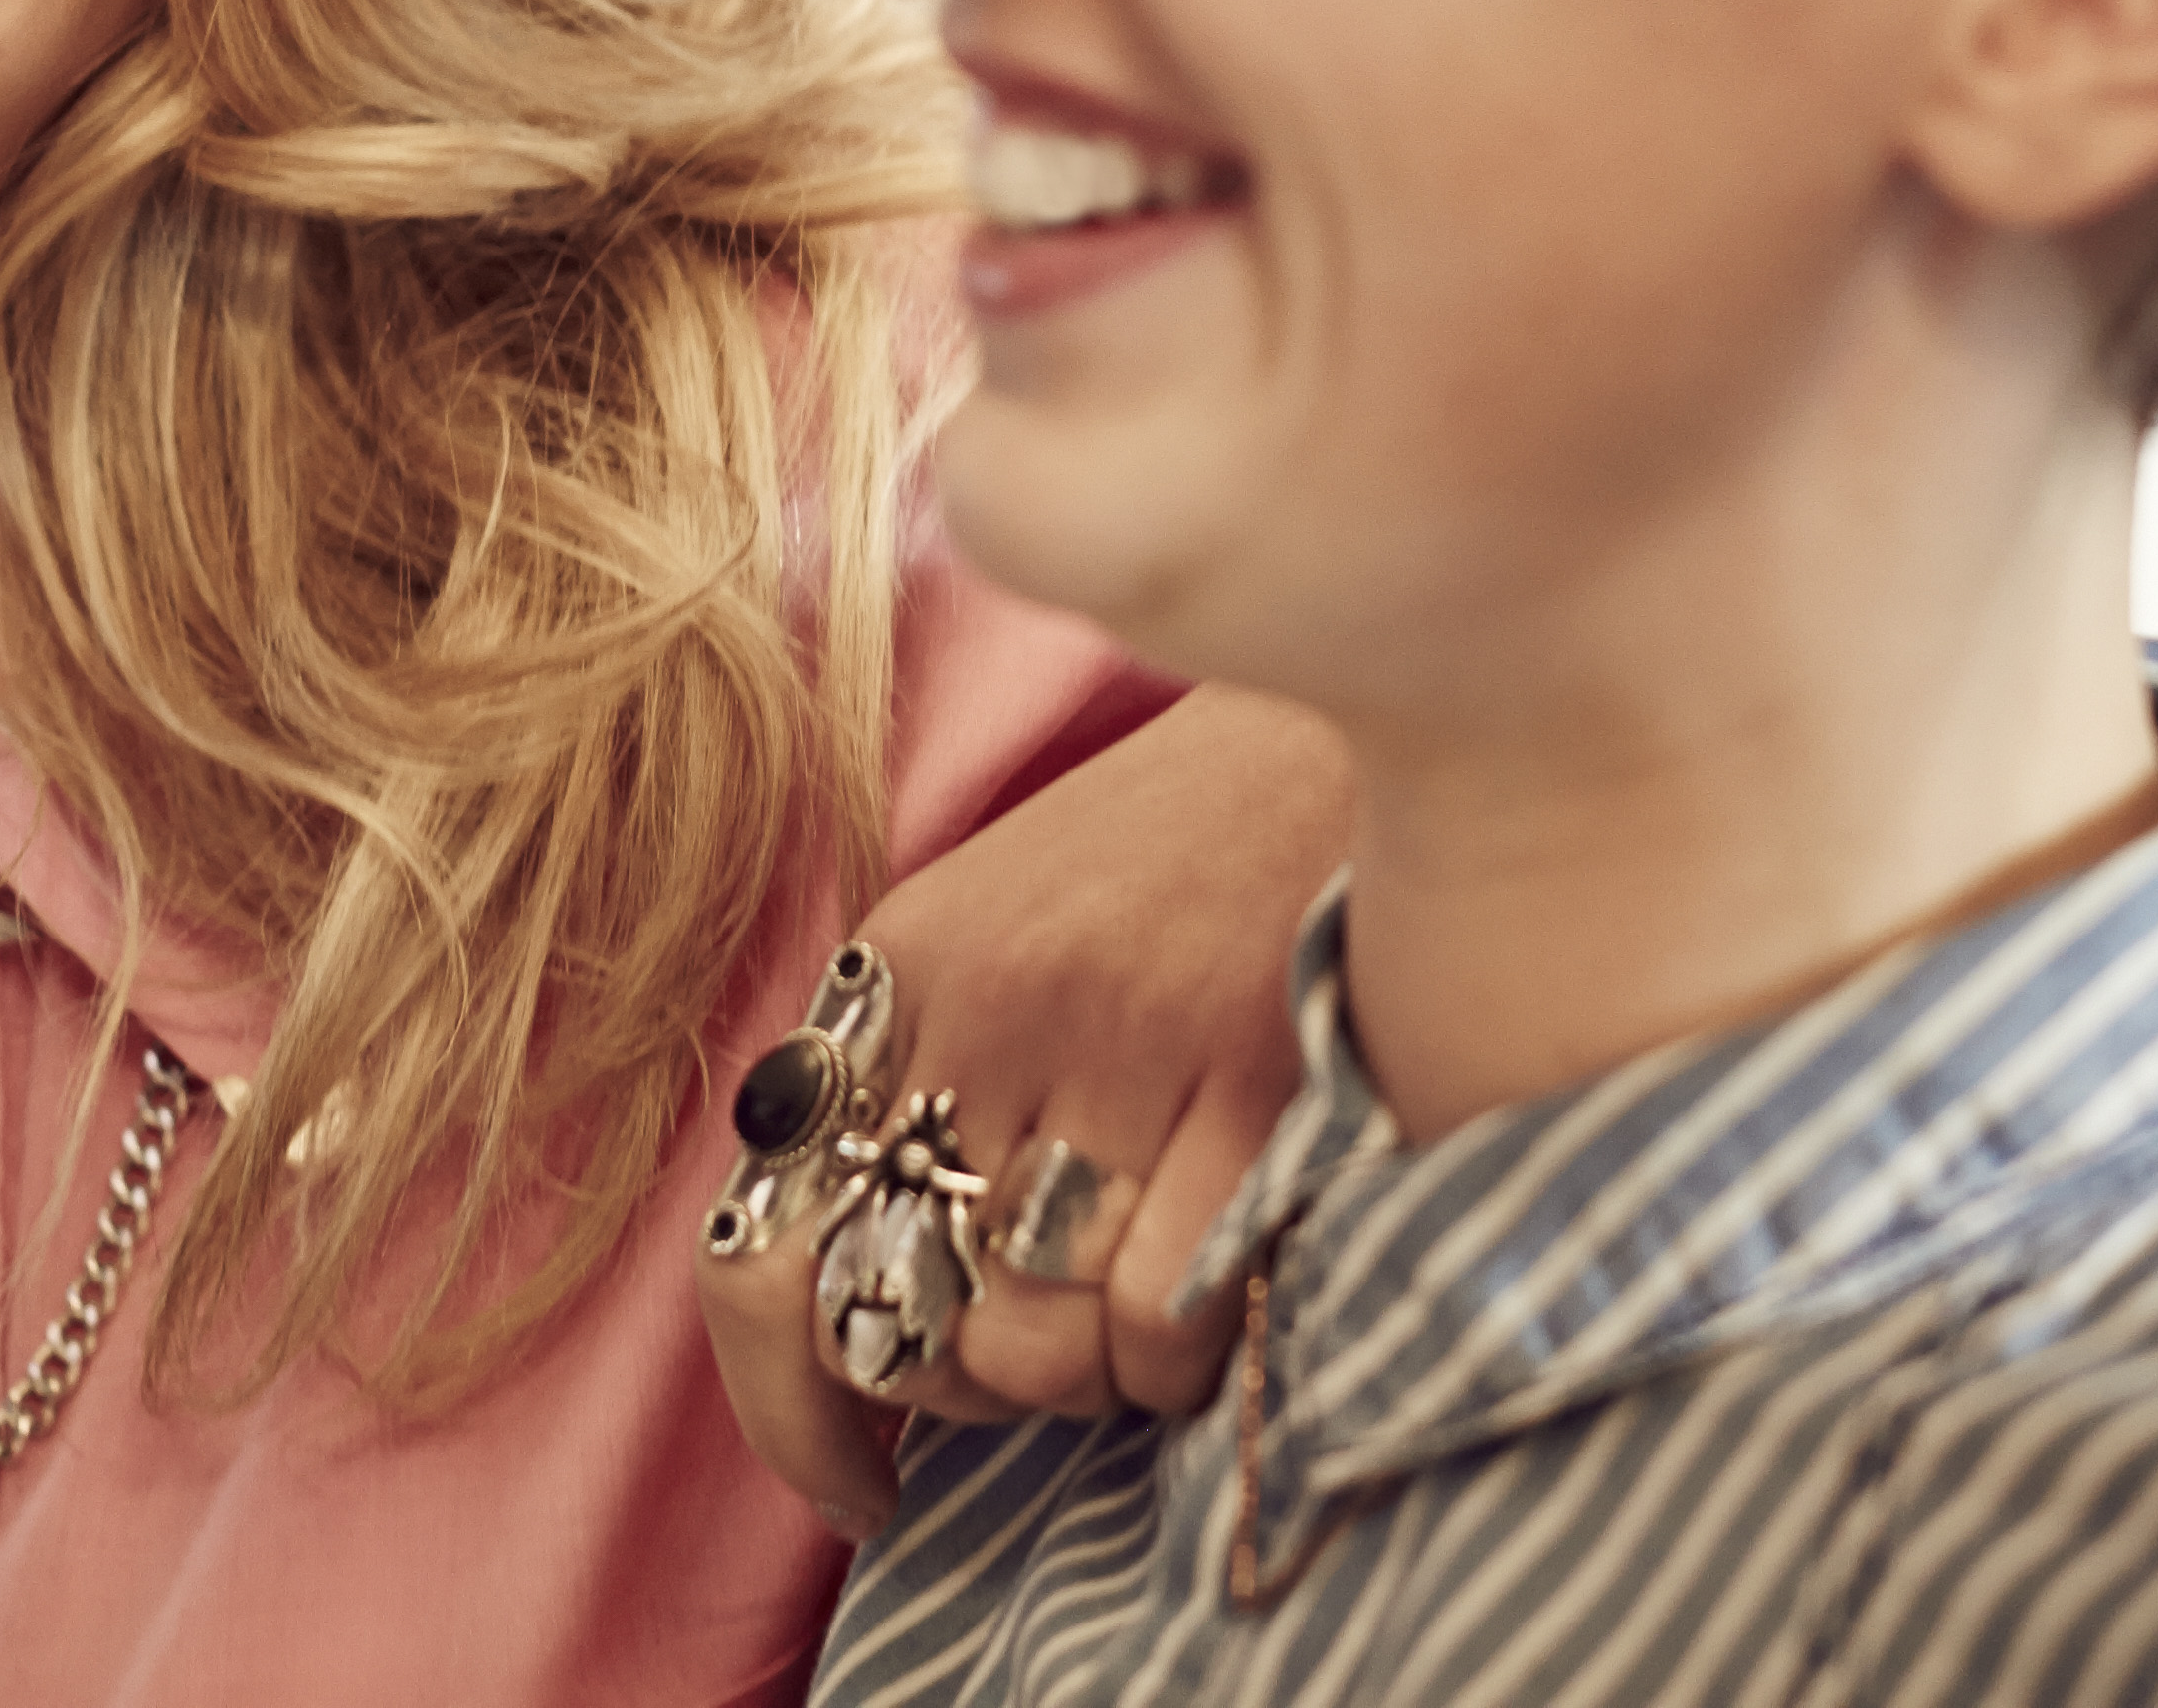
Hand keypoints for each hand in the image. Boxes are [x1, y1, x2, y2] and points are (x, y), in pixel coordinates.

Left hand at [695, 685, 1351, 1537]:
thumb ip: (940, 1078)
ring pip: (1048, 1351)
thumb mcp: (1023, 915)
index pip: (763, 1257)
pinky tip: (1246, 1259)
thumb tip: (894, 1318)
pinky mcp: (1253, 1073)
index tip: (857, 1483)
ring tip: (1173, 1276)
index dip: (790, 1414)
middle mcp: (986, 1004)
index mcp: (906, 969)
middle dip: (991, 1389)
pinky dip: (1206, 1341)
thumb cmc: (1219, 836)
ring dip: (1113, 1368)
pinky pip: (1171, 1321)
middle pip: (918, 1335)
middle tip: (1072, 1332)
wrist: (1394, 672)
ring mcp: (1117, 1036)